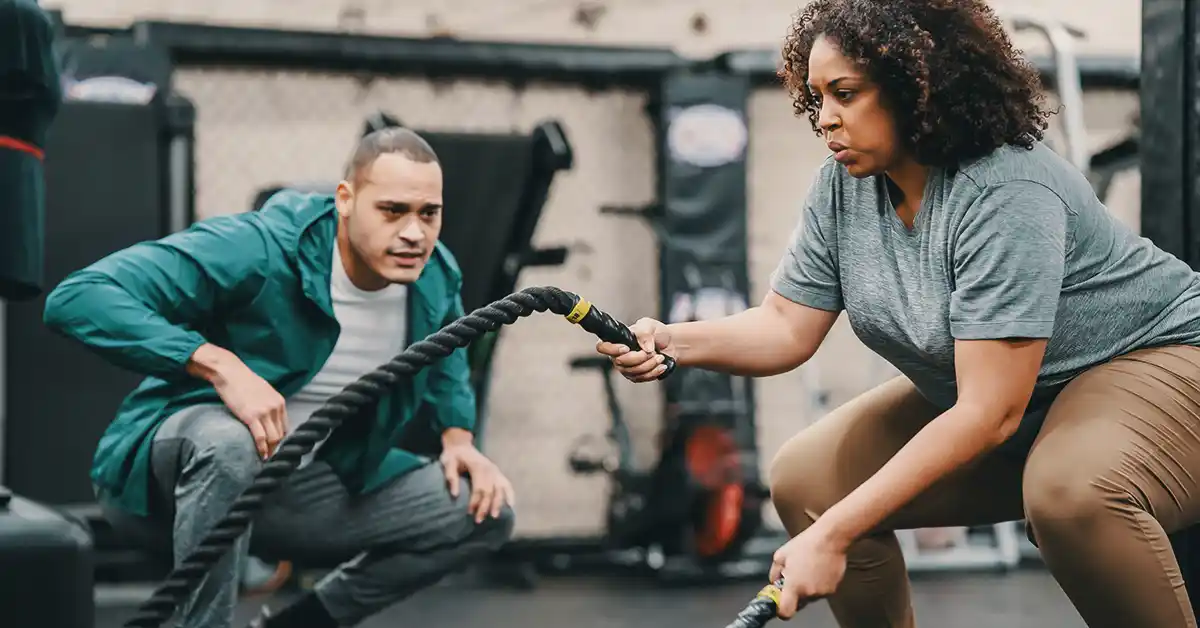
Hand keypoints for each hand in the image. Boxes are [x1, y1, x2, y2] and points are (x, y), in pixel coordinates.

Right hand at [192, 345, 287, 459]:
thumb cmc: (243, 381)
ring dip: (270, 450)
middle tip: (270, 456)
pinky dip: (262, 449)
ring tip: (266, 458)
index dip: (281, 439)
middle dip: (276, 447)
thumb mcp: (263, 392)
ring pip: (273, 438)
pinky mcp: (251, 417)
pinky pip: (261, 437)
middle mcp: (275, 408)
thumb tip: (268, 417)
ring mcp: (264, 412)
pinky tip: (261, 455)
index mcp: (279, 402)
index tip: (275, 447)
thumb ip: (269, 405)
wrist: (230, 373)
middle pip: (280, 434)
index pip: (285, 426)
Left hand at [439, 430, 515, 523]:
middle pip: (490, 492)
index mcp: (478, 467)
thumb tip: (455, 495)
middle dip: (485, 507)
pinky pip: (507, 484)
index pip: (479, 489)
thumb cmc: (453, 455)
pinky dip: (510, 495)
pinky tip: (511, 505)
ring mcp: (495, 471)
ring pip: (500, 490)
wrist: (461, 444)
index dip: (475, 502)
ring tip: (494, 516)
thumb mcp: (448, 463)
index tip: (469, 512)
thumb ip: (451, 477)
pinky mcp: (497, 472)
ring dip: (497, 504)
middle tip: (478, 520)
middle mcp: (490, 469)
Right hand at [594, 317, 674, 381]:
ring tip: (660, 357)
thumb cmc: (656, 332)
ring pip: (633, 372)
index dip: (612, 350)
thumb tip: (645, 347)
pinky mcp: (636, 376)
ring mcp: (626, 367)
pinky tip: (661, 365)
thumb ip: (644, 333)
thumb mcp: (649, 325)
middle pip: (620, 362)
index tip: (627, 348)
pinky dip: (654, 372)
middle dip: (639, 358)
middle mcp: (618, 355)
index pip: (602, 347)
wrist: (670, 343)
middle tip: (652, 351)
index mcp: (617, 340)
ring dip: (650, 365)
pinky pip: (642, 378)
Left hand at [768, 526, 848, 619]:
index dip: (781, 610)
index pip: (786, 612)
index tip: (780, 602)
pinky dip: (818, 584)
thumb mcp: (781, 555)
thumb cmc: (805, 544)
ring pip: (810, 596)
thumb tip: (774, 583)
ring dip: (807, 587)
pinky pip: (821, 591)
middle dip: (795, 593)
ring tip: (808, 568)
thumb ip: (775, 573)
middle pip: (799, 603)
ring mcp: (822, 592)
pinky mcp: (833, 588)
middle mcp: (809, 593)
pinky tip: (817, 569)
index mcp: (794, 586)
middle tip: (795, 576)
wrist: (829, 539)